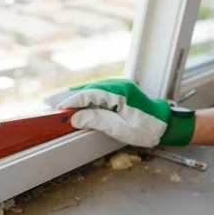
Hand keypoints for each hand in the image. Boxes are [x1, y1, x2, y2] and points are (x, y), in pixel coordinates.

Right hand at [44, 79, 195, 146]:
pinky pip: (95, 93)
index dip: (71, 101)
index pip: (89, 94)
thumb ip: (98, 121)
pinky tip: (72, 103)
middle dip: (66, 96)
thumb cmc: (148, 129)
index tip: (56, 108)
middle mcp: (117, 85)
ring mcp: (117, 87)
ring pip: (89, 89)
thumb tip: (76, 118)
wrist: (166, 124)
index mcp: (120, 92)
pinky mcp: (116, 92)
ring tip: (56, 103)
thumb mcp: (122, 129)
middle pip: (86, 88)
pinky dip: (82, 98)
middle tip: (48, 103)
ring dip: (72, 96)